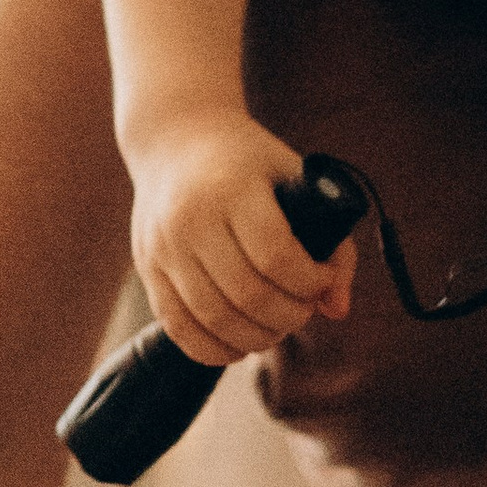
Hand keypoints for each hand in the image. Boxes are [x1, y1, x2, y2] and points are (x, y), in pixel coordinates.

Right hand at [126, 108, 349, 364]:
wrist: (176, 137)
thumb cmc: (248, 161)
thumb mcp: (296, 178)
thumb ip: (332, 241)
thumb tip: (338, 310)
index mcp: (233, 187)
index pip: (275, 255)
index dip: (309, 282)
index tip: (322, 281)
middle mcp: (191, 217)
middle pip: (246, 294)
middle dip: (287, 316)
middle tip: (302, 311)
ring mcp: (163, 245)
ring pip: (213, 317)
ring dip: (255, 337)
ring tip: (276, 328)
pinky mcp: (147, 268)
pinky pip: (178, 326)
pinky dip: (213, 349)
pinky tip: (239, 346)